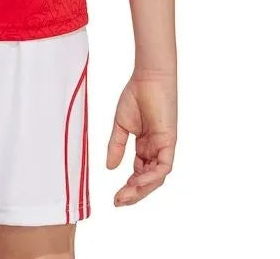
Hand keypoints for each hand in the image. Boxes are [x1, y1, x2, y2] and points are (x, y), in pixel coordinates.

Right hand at [107, 69, 176, 205]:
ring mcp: (163, 147)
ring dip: (141, 189)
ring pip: (156, 177)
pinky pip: (163, 166)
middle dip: (134, 193)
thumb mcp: (121, 125)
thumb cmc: (136, 95)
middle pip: (147, 179)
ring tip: (125, 196)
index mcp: (145, 146)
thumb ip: (116, 146)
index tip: (115, 196)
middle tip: (118, 201)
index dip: (128, 186)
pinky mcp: (169, 142)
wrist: (148, 77)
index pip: (139, 173)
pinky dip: (151, 176)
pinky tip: (137, 182)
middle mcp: (156, 149)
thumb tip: (110, 168)